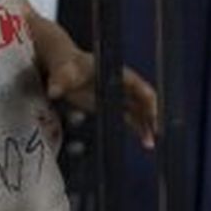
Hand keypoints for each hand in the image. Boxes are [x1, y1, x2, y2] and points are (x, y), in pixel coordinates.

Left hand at [44, 50, 158, 148]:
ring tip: (149, 144)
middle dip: (151, 116)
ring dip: (146, 126)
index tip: (153, 112)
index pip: (138, 85)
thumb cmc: (67, 66)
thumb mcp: (63, 72)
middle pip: (144, 100)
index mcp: (117, 73)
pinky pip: (130, 117)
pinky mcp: (112, 105)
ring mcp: (118, 95)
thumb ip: (60, 81)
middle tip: (156, 133)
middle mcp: (122, 84)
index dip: (147, 98)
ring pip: (139, 111)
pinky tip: (143, 141)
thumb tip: (54, 91)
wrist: (65, 67)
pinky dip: (138, 128)